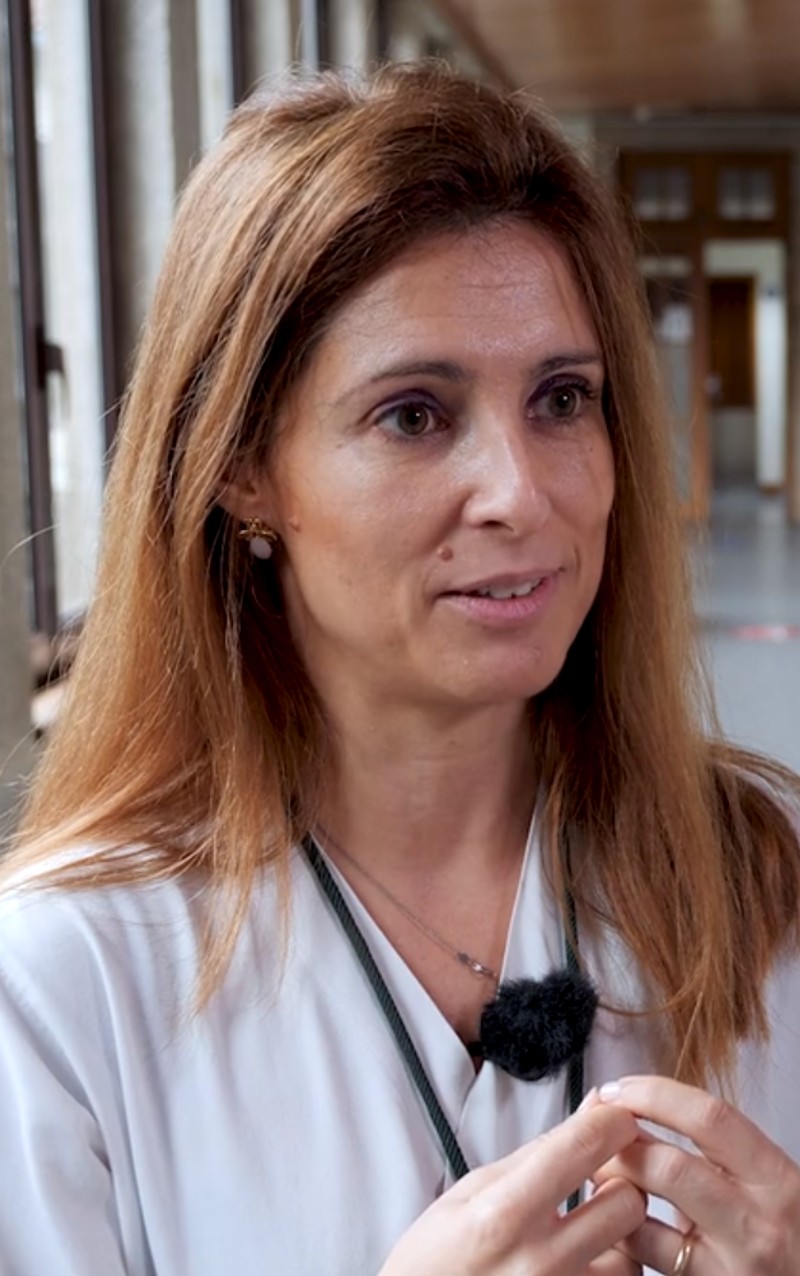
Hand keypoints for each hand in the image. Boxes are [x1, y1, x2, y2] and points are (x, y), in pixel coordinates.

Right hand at [379, 1102, 645, 1274]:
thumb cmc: (433, 1262)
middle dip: (621, 1181)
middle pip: (627, 1202)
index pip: (583, 1147)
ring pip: (634, 1256)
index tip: (616, 1118)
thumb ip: (536, 1153)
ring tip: (591, 1227)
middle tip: (602, 1177)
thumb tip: (590, 1110)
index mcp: (504, 1212)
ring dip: (620, 1237)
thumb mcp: (468, 1193)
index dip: (613, 1121)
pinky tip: (586, 1260)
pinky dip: (610, 1271)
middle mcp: (539, 1261)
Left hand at [590, 1075, 799, 1273]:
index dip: (654, 1094)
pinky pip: (642, 1255)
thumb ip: (720, 1150)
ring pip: (644, 1215)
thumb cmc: (789, 1233)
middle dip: (619, 1144)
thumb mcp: (770, 1181)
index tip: (621, 1087)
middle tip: (596, 1133)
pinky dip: (617, 1232)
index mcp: (775, 1178)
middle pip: (667, 1167)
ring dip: (609, 1186)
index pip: (709, 1118)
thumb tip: (644, 1108)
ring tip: (599, 1173)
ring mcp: (729, 1265)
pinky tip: (615, 1220)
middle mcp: (755, 1222)